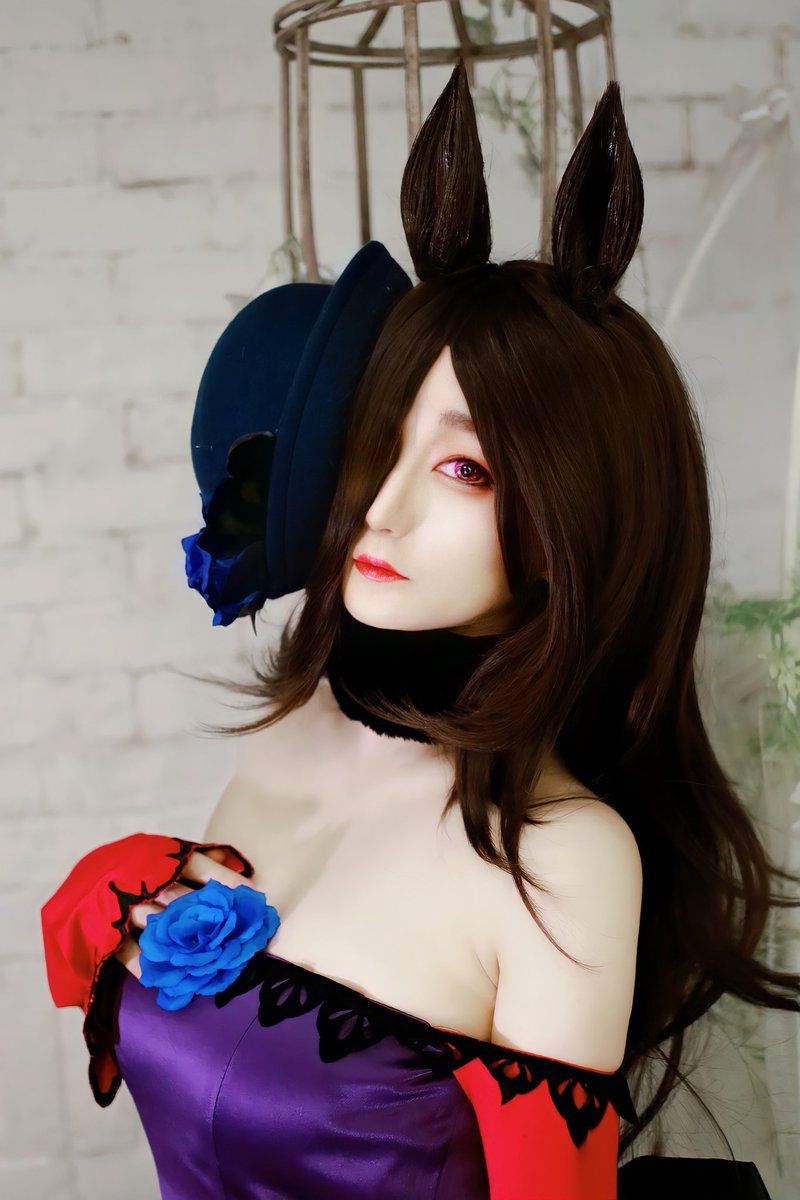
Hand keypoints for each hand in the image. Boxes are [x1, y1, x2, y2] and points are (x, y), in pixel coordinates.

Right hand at [113, 846, 248, 978]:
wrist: (83, 877)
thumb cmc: (136, 867)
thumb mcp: (162, 854)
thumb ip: (196, 858)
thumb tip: (231, 859)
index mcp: (160, 857)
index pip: (199, 866)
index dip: (225, 880)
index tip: (251, 895)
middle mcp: (143, 879)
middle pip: (181, 897)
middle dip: (208, 916)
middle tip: (237, 932)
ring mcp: (122, 905)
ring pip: (156, 922)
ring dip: (182, 942)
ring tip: (210, 959)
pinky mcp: (105, 930)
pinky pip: (126, 949)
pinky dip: (144, 963)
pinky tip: (165, 977)